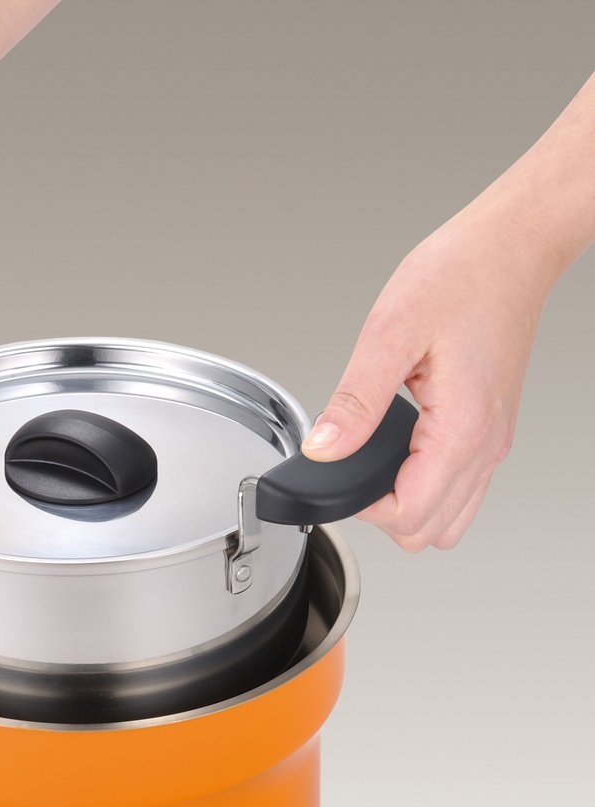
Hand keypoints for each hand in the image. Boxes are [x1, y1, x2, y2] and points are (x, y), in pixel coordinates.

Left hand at [301, 204, 548, 550]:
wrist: (510, 248)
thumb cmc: (461, 277)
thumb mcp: (390, 333)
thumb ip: (354, 402)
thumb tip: (323, 449)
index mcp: (463, 428)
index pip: (410, 515)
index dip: (364, 506)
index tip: (341, 471)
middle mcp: (486, 445)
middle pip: (431, 532)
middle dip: (384, 514)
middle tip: (354, 466)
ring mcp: (493, 441)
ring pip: (450, 519)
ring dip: (408, 505)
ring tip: (377, 460)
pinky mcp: (491, 430)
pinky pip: (461, 488)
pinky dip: (427, 486)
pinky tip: (402, 449)